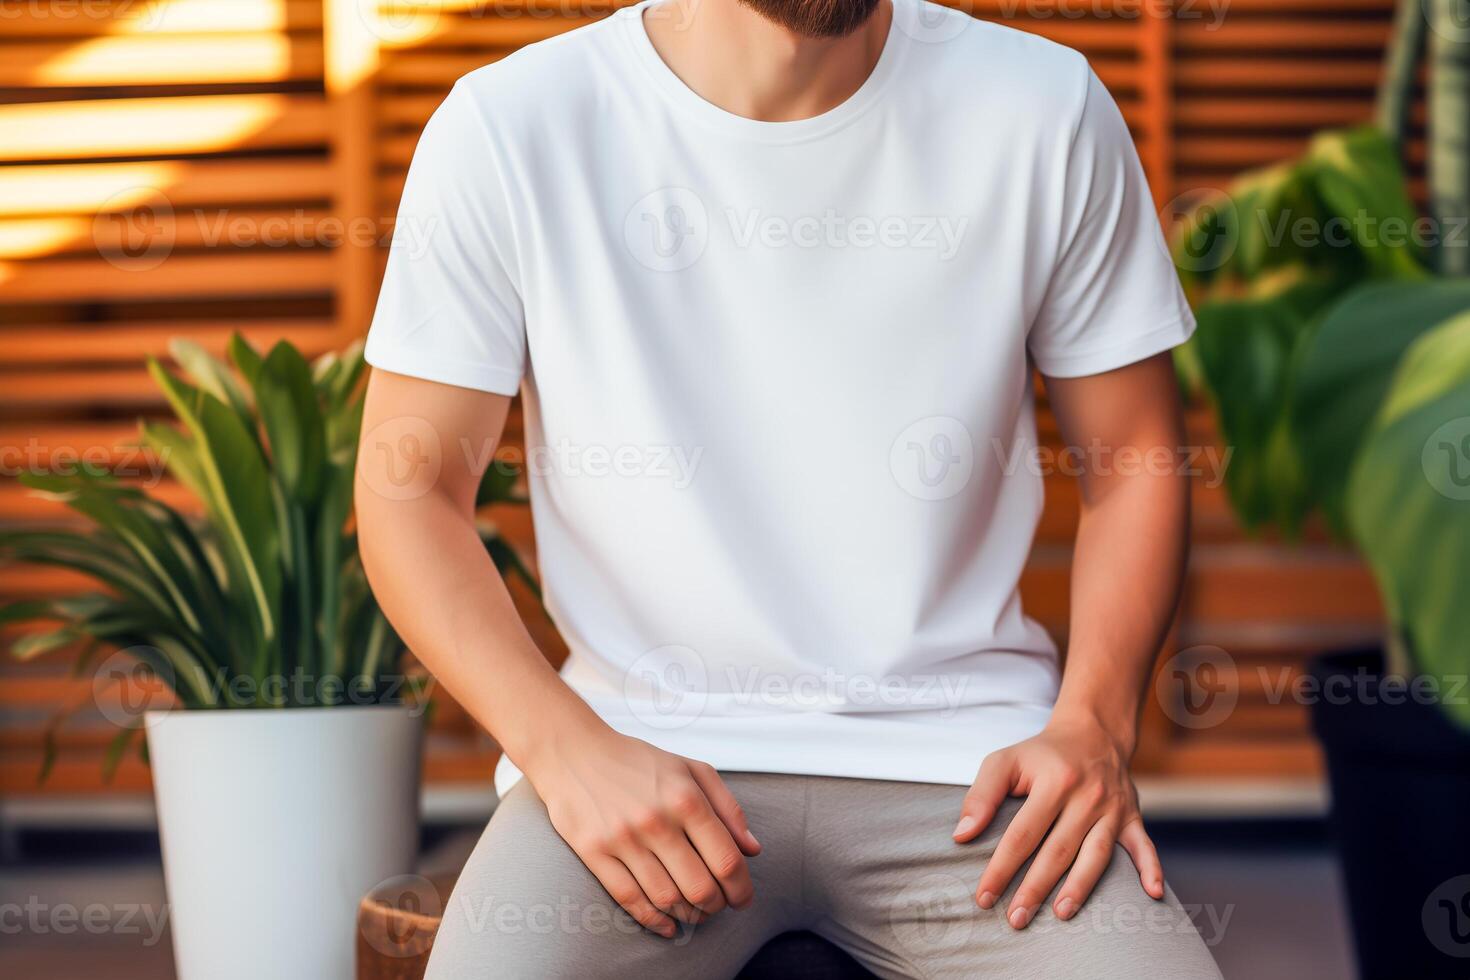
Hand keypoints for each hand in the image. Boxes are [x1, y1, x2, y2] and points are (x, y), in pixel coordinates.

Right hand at [525, 727, 760, 937]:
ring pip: (667, 898)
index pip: (726, 859)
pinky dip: (654, 921)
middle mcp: (656, 820)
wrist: (575, 752)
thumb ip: (728, 808)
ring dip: (688, 916)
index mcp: (685, 799)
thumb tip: (753, 850)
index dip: (741, 888)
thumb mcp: (691, 770)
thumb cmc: (637, 762)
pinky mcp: (594, 852)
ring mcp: (623, 838)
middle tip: (718, 906)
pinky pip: (630, 899)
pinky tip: (667, 925)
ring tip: (695, 914)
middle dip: (716, 906)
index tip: (742, 898)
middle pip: (699, 887)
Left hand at [952, 717, 1162, 928]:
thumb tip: (962, 835)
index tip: (984, 896)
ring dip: (1080, 887)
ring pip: (1096, 855)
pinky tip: (1152, 894)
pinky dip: (1151, 869)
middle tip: (1016, 919)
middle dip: (1035, 888)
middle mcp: (1086, 796)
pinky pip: (1145, 845)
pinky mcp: (1132, 816)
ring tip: (1060, 914)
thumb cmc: (1041, 755)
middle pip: (1058, 850)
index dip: (1001, 868)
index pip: (1022, 834)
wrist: (1092, 732)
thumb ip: (980, 796)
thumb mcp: (1004, 761)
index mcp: (1053, 782)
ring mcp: (1112, 808)